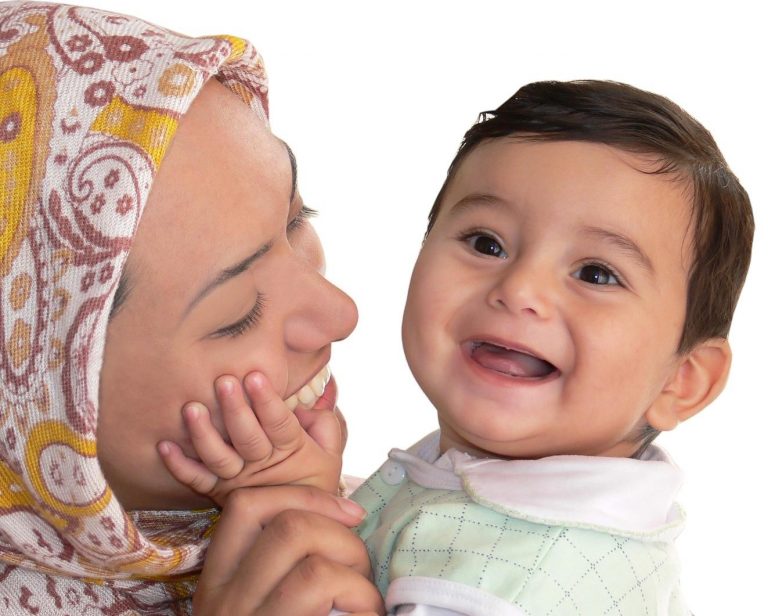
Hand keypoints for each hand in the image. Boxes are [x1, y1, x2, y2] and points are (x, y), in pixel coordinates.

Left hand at [158, 372, 343, 504]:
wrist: (301, 520)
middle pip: (247, 438)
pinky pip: (196, 480)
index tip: (255, 376)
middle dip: (235, 410)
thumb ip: (324, 423)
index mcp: (292, 449)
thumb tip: (308, 404)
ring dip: (203, 434)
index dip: (267, 401)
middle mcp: (261, 464)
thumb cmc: (315, 476)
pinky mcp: (217, 491)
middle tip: (223, 382)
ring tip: (191, 409)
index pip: (279, 423)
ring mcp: (237, 480)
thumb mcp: (330, 450)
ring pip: (219, 458)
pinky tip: (164, 446)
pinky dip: (179, 465)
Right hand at [193, 486, 383, 614]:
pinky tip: (366, 614)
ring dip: (354, 568)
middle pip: (288, 525)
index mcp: (219, 579)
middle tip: (361, 564)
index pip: (246, 505)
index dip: (305, 497)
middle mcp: (222, 599)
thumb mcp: (268, 600)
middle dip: (341, 532)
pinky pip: (323, 586)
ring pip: (309, 555)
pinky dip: (362, 597)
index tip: (349, 512)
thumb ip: (288, 561)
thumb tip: (345, 511)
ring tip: (366, 598)